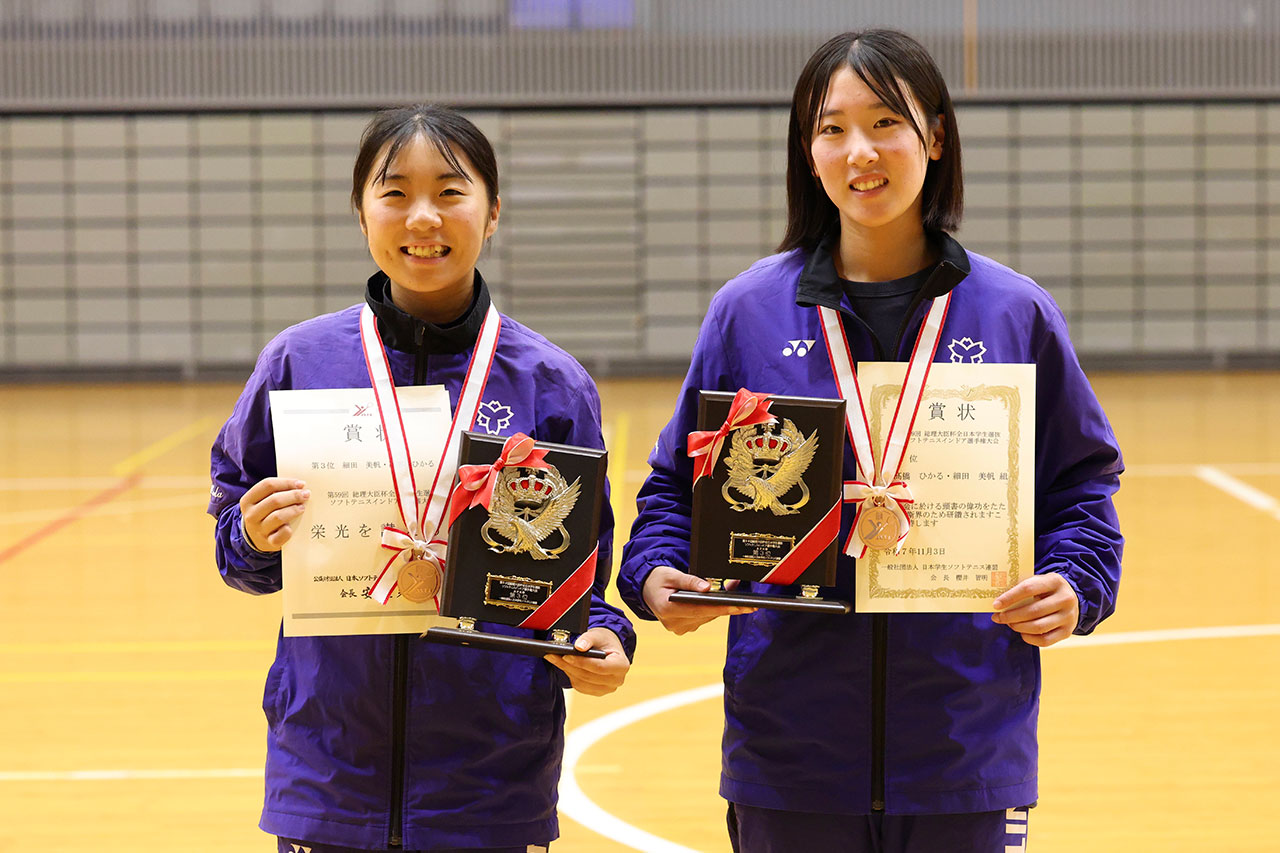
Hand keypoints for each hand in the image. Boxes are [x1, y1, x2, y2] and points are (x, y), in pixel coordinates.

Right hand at [239, 477, 309, 551]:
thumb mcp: (263, 501)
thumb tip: (300, 485)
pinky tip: (293, 526)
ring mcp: (259, 530)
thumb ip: (276, 491)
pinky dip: (289, 529)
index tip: (301, 483)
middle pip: (274, 500)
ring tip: (302, 507)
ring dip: (294, 510)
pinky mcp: (269, 542)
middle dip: (294, 495)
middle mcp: (251, 515)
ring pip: (278, 516)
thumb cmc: (266, 513)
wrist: (257, 538)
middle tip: (306, 494)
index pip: (267, 485)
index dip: (286, 482)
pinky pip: (282, 534)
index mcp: (248, 500)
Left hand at [544, 627, 629, 695]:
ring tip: (554, 659)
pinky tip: (563, 666)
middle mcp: (616, 680)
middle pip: (589, 676)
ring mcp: (607, 688)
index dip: (582, 662)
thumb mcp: (599, 635)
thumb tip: (578, 647)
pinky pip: (580, 686)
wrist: (608, 649)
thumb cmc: (604, 641)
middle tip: (553, 655)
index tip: (566, 655)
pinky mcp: (596, 692)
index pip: (600, 667)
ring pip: (582, 682)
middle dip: (570, 665)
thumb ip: (588, 639)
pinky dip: (570, 675)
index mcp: (621, 665)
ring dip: (567, 670)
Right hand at [641, 566, 755, 635]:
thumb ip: (689, 580)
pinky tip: (726, 604)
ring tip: (742, 601)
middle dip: (727, 607)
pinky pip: (703, 619)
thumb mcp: (671, 574)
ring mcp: (679, 627)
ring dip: (722, 609)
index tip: (740, 606)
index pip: (700, 609)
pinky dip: (714, 611)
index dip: (721, 607)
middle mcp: (674, 623)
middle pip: (706, 615)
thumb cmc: (658, 579)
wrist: (646, 589)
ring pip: (707, 618)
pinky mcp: (684, 628)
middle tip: (750, 603)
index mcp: (668, 609)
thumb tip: (707, 587)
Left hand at [991, 572, 1079, 647]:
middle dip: (1011, 616)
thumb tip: (998, 602)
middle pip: (1033, 611)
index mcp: (1055, 581)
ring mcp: (1068, 617)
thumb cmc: (1046, 590)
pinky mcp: (1067, 631)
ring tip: (1009, 623)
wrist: (1072, 599)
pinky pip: (1044, 640)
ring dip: (1018, 627)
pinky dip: (1029, 638)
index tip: (996, 605)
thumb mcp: (1038, 581)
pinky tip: (1021, 632)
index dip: (1009, 598)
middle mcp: (1065, 599)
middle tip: (998, 617)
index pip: (1028, 589)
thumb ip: (1022, 588)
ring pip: (1038, 627)